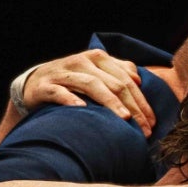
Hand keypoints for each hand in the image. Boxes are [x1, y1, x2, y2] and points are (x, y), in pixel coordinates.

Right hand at [21, 49, 156, 136]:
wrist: (34, 83)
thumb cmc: (72, 81)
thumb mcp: (96, 72)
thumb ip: (118, 72)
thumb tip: (138, 79)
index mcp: (98, 58)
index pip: (126, 80)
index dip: (142, 101)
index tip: (152, 122)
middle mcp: (82, 62)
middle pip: (114, 84)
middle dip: (133, 107)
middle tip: (144, 128)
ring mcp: (63, 73)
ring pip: (91, 85)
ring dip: (110, 102)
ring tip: (124, 118)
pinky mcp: (45, 86)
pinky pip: (60, 92)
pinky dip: (71, 99)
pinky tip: (83, 109)